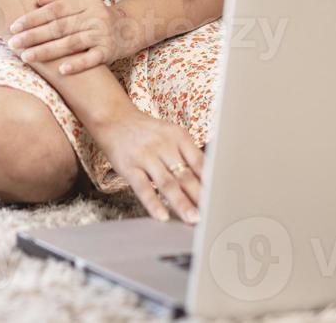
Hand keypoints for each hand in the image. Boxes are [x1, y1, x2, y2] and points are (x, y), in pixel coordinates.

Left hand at [7, 0, 130, 74]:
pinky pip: (92, 58)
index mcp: (85, 0)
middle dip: (33, 36)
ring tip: (26, 57)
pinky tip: (61, 70)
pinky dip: (77, 64)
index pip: (54, 9)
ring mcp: (102, 34)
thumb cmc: (93, 13)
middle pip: (59, 26)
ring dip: (47, 51)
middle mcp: (94, 15)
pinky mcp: (108, 51)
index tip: (13, 27)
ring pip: (71, 43)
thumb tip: (39, 0)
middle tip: (12, 43)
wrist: (127, 28)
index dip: (33, 18)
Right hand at [86, 107, 204, 223]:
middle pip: (185, 174)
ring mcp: (145, 156)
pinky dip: (153, 203)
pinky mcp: (128, 167)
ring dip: (181, 202)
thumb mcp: (170, 134)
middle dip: (199, 196)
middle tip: (211, 214)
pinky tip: (161, 216)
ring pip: (167, 183)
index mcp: (178, 136)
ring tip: (192, 218)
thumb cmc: (147, 131)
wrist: (114, 118)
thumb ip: (187, 154)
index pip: (200, 161)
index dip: (211, 181)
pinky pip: (142, 188)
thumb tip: (208, 181)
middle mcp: (163, 145)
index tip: (221, 198)